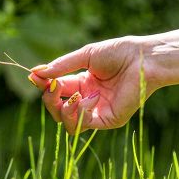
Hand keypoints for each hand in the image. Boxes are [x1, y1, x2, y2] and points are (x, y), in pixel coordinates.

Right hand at [28, 36, 154, 133]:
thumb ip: (61, 66)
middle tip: (52, 87)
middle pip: (57, 110)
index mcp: (81, 83)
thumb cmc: (118, 53)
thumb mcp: (84, 56)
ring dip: (63, 110)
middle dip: (49, 100)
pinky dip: (81, 112)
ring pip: (67, 123)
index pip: (55, 91)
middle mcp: (87, 99)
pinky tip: (90, 97)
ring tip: (73, 96)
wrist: (144, 58)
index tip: (34, 76)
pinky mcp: (108, 119)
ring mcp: (97, 111)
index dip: (43, 85)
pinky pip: (84, 124)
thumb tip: (35, 72)